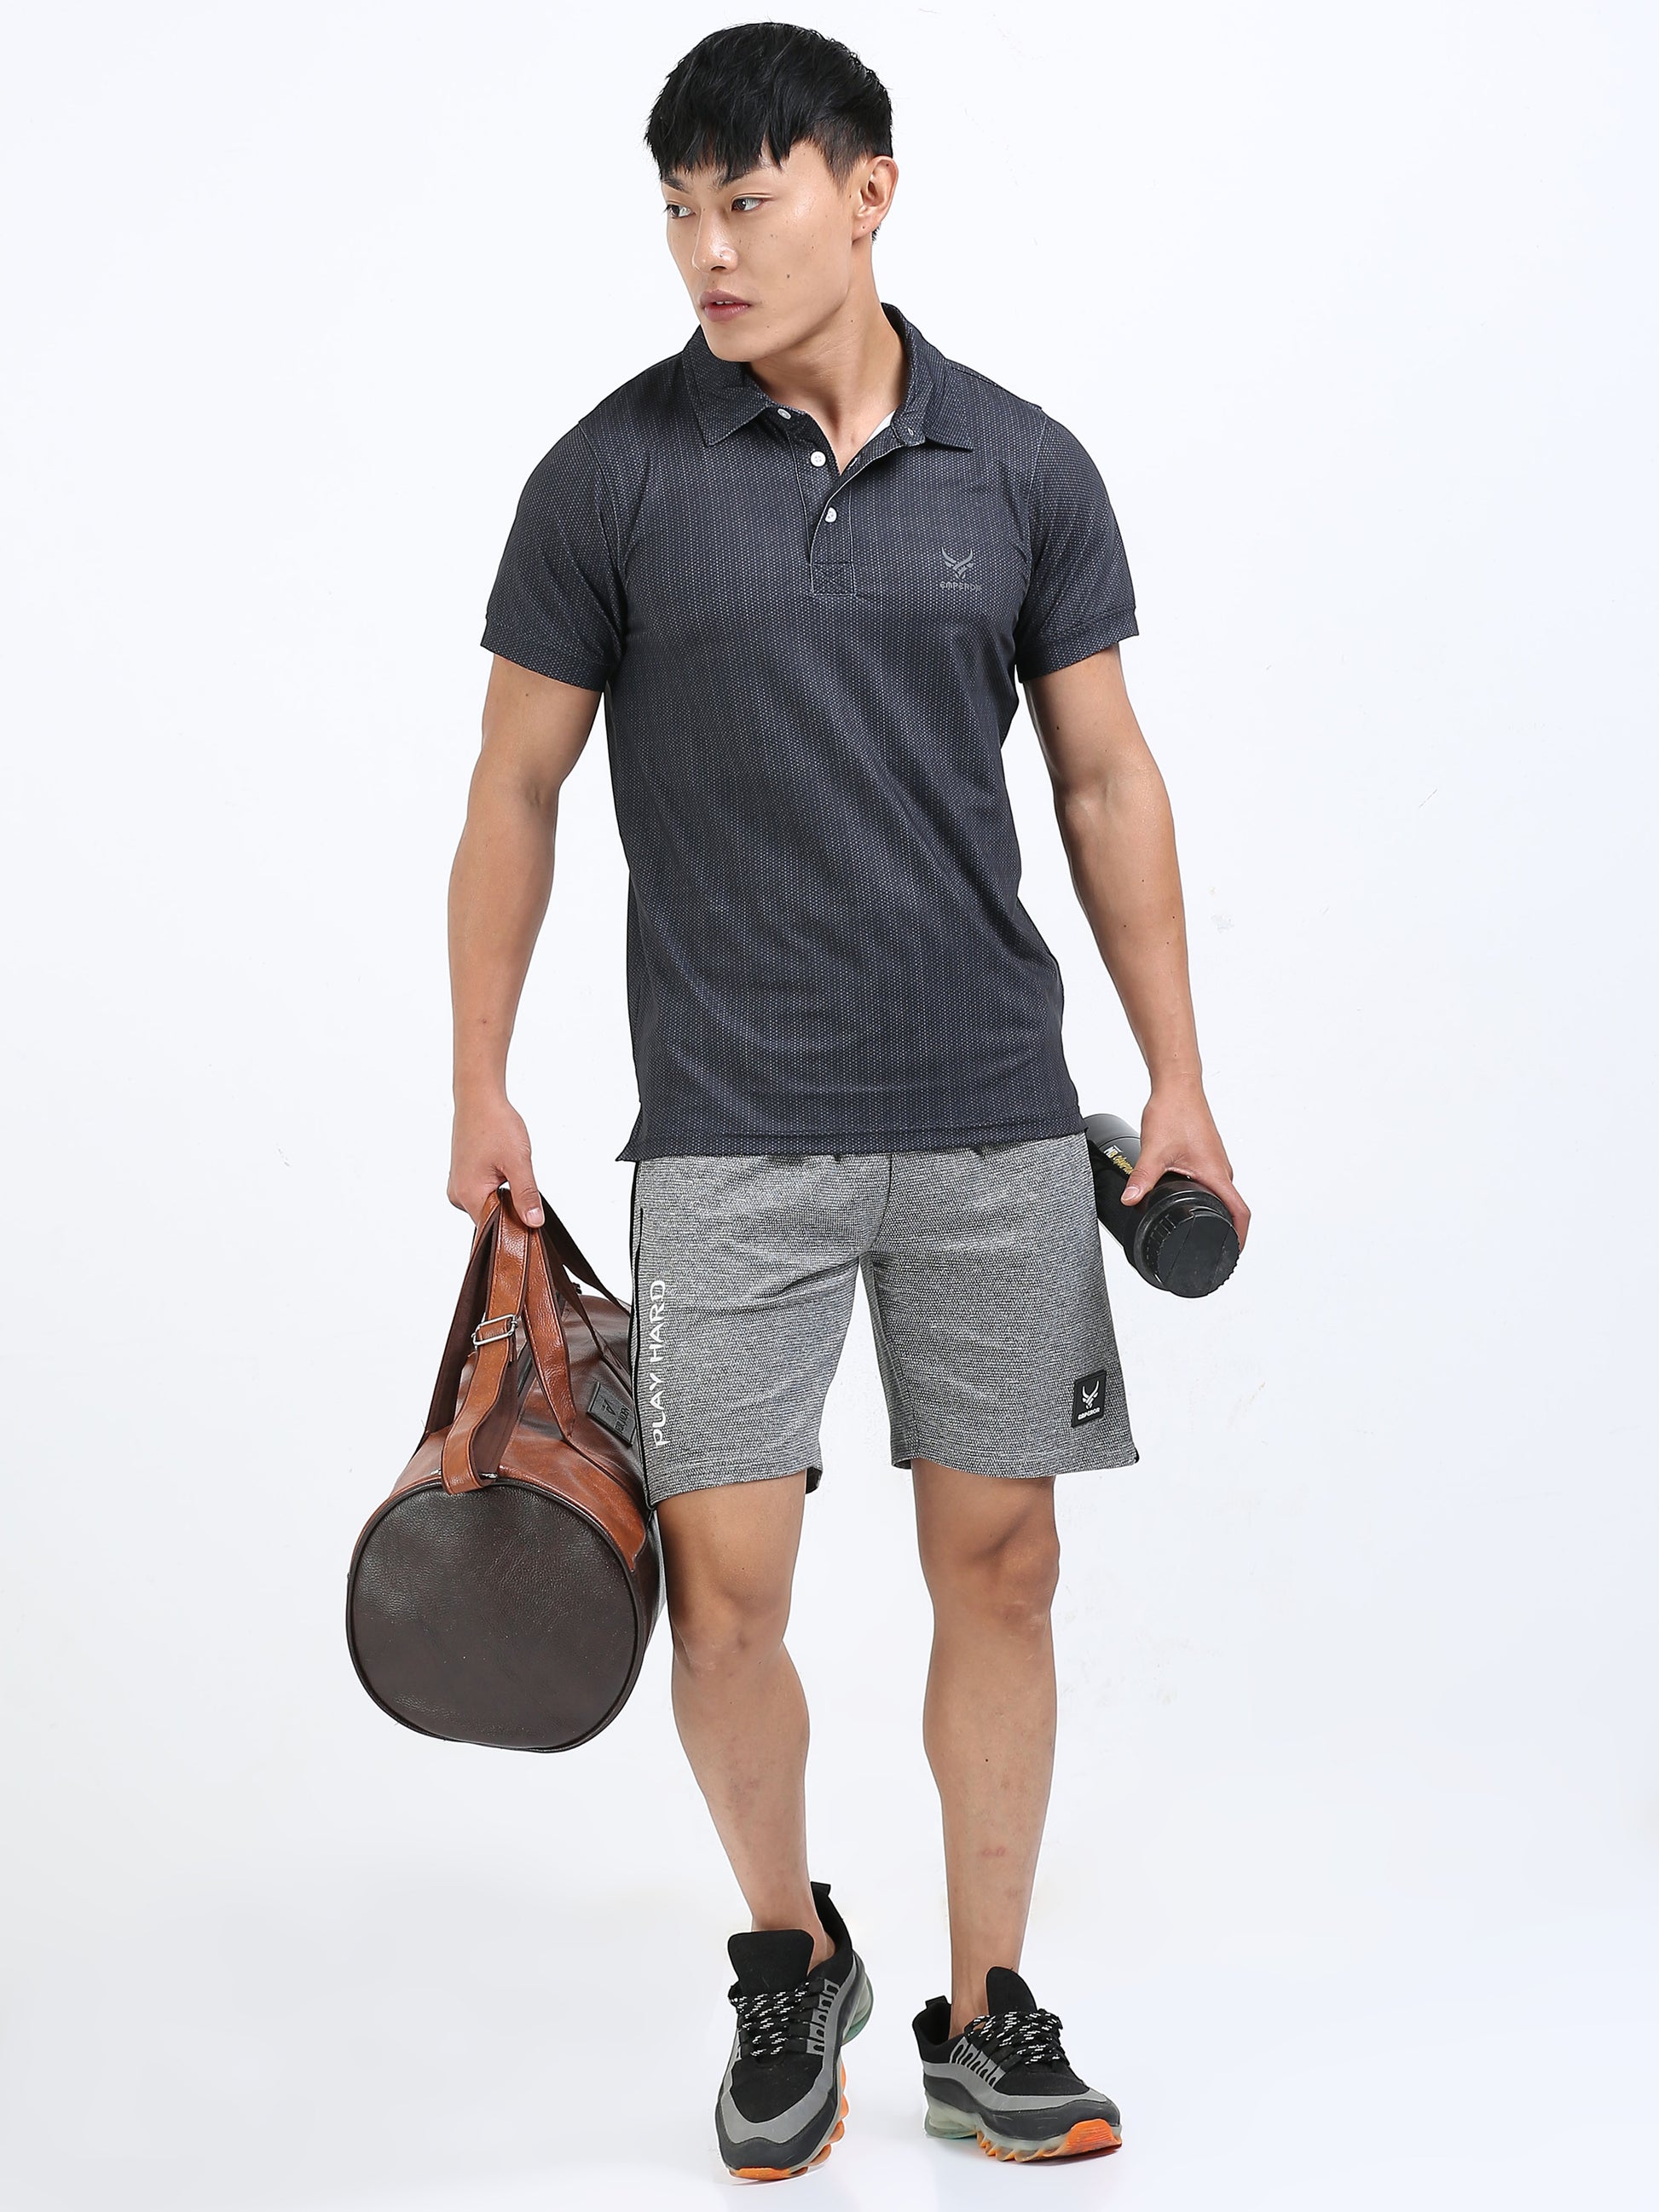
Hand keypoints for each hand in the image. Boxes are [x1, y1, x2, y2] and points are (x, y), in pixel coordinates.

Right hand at [448, 1091, 543, 1227]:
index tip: (532, 1217)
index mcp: (468, 1194)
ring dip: (505, 1195)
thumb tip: (533, 1221)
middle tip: (522, 1183)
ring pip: (488, 1204)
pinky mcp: (462, 1176)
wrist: (479, 1099)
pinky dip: (497, 1186)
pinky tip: (502, 1169)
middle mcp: (457, 1194)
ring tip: (510, 1170)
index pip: (493, 1228)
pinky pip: (483, 1192)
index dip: (515, 1226)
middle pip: (490, 1218)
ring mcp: (458, 1185)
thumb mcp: (518, 1162)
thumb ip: (526, 1195)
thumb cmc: (494, 1124)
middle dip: (511, 1208)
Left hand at [1121, 1081, 1249, 1250]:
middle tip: (1205, 1243)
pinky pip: (1212, 1180)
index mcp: (1216, 1173)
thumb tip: (1131, 1200)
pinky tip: (1186, 1195)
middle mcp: (1221, 1168)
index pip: (1240, 1212)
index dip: (1239, 1237)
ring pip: (1219, 1192)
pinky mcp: (1207, 1154)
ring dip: (1211, 1207)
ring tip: (1195, 1223)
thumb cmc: (1174, 1112)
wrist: (1178, 1086)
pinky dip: (1204, 1192)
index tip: (1232, 1253)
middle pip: (1230, 1206)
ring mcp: (1216, 1161)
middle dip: (1221, 1227)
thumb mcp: (1154, 1151)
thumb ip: (1141, 1179)